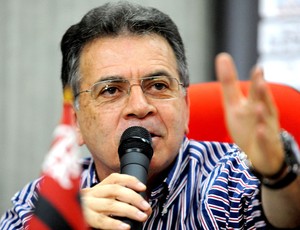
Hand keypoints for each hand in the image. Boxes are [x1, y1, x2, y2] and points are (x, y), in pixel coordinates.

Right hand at [81, 173, 151, 228]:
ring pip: (111, 205)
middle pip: (115, 190)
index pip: (114, 178)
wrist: (67, 218)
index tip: (142, 187)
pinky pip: (101, 221)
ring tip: (142, 216)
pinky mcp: (85, 219)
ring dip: (130, 210)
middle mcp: (92, 194)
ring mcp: (87, 206)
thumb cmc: (89, 211)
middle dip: (134, 197)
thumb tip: (141, 206)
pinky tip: (126, 227)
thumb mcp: (100, 201)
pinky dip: (115, 224)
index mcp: (97, 188)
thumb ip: (115, 200)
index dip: (130, 180)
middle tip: (146, 206)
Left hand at [215, 53, 284, 176]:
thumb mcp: (234, 103)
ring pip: (265, 121)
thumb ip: (229, 82)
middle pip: (263, 103)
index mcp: (255, 103)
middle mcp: (263, 114)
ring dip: (262, 114)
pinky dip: (262, 136)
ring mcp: (266, 130)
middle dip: (262, 92)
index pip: (255, 91)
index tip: (258, 69)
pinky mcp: (266, 145)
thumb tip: (222, 56)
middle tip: (260, 81)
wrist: (258, 152)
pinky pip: (265, 141)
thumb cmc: (247, 124)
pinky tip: (259, 131)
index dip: (257, 81)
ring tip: (258, 106)